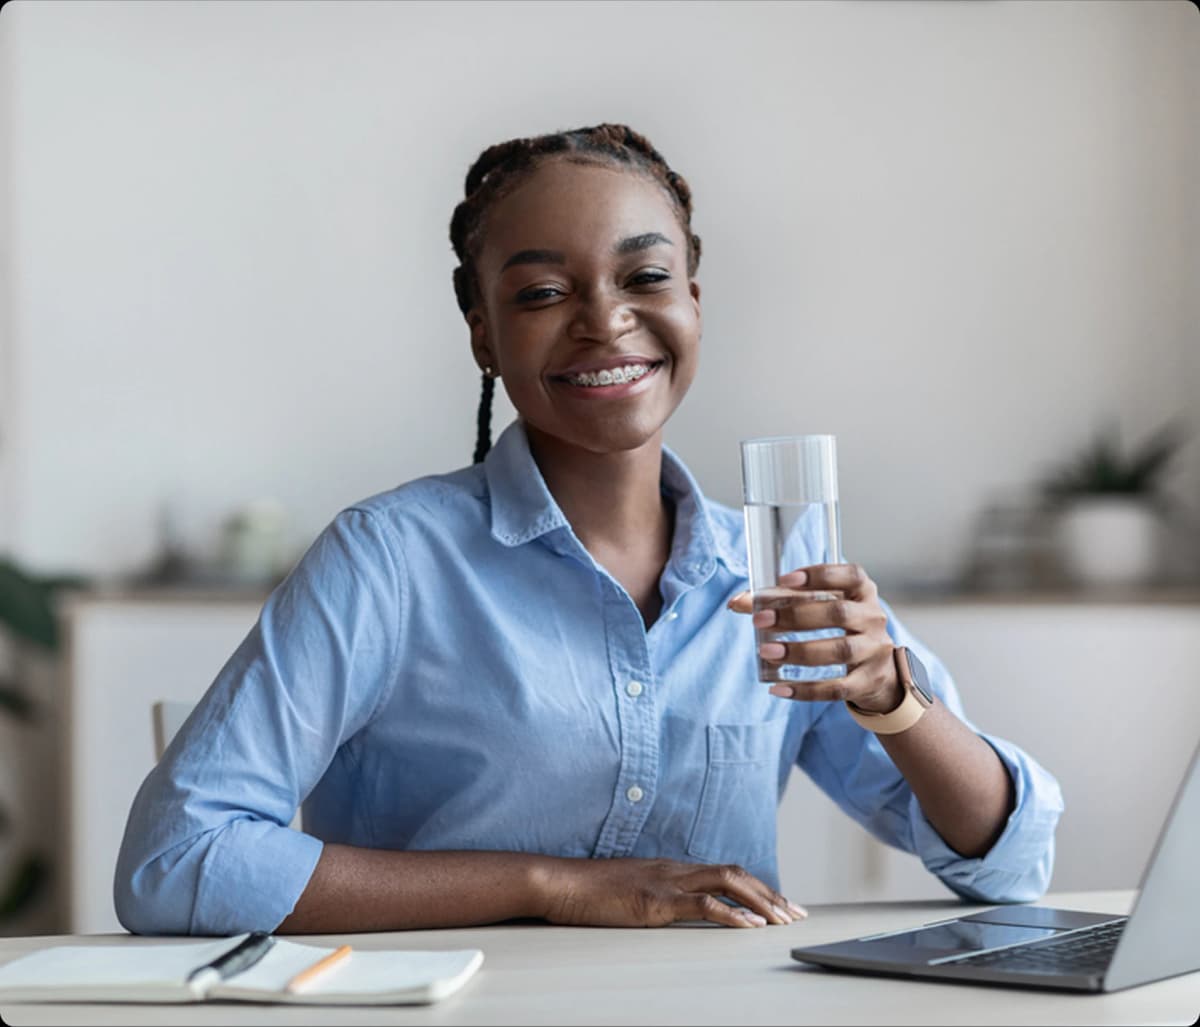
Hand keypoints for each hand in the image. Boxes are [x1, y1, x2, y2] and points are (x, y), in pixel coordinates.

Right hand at [538, 856, 806, 927]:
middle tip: (798, 915)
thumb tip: (678, 910)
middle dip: (771, 895)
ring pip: (727, 882)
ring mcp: (666, 882)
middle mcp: (675, 870)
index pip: (726, 873)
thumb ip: (657, 896)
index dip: (757, 888)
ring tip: (783, 920)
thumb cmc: (590, 892)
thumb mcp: (631, 892)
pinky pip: (702, 905)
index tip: (782, 906)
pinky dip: (731, 915)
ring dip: (761, 902)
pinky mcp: (655, 901)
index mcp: (671, 869)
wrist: (560, 883)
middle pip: (736, 874)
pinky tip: (750, 926)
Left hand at [728, 564, 901, 712]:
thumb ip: (782, 600)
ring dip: (799, 651)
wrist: (879, 670)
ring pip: (840, 650)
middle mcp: (873, 618)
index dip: (819, 575)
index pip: (850, 575)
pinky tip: (779, 688)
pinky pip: (837, 688)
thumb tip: (737, 603)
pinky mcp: (867, 681)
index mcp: (862, 592)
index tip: (785, 578)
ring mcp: (874, 651)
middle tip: (760, 620)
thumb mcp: (821, 606)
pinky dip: (806, 690)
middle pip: (839, 614)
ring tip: (766, 652)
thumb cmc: (840, 627)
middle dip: (796, 616)